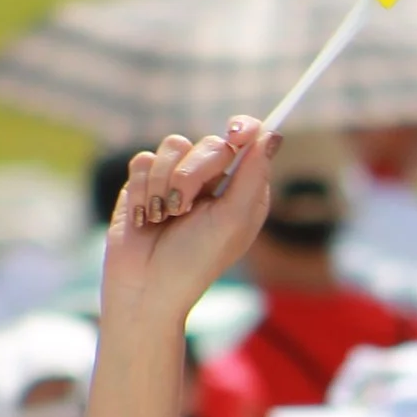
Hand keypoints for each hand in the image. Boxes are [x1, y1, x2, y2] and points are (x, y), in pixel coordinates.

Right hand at [100, 116, 275, 327]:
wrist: (146, 286)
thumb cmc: (196, 260)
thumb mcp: (233, 220)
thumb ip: (252, 176)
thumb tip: (273, 135)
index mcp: (242, 190)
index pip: (249, 142)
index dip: (244, 129)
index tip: (236, 132)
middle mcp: (212, 181)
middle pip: (210, 143)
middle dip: (192, 173)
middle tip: (182, 208)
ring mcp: (176, 179)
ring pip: (171, 146)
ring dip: (164, 185)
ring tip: (162, 218)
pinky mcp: (144, 183)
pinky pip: (143, 161)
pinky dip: (142, 191)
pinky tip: (144, 218)